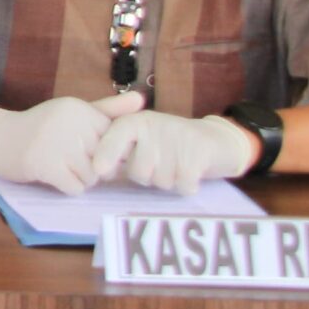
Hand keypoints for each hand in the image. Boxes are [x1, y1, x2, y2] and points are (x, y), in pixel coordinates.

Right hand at [0, 92, 146, 194]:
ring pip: (93, 177)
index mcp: (79, 109)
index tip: (84, 148)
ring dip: (80, 179)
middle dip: (92, 167)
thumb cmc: (39, 128)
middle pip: (105, 161)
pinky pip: (76, 188)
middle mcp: (70, 123)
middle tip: (69, 159)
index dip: (104, 151)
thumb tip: (142, 99)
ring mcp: (56, 144)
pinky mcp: (45, 165)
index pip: (114, 140)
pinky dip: (67, 188)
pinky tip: (53, 176)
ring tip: (61, 166)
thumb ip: (108, 109)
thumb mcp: (72, 112)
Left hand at [89, 110, 256, 195]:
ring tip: (175, 165)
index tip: (98, 170)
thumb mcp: (140, 139)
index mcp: (135, 122)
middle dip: (146, 177)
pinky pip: (183, 184)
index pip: (116, 136)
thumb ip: (118, 150)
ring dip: (168, 181)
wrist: (212, 140)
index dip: (106, 154)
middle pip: (138, 171)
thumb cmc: (166, 143)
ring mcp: (177, 139)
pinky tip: (190, 173)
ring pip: (160, 180)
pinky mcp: (199, 154)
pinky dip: (186, 186)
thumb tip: (96, 170)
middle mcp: (154, 127)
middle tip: (159, 164)